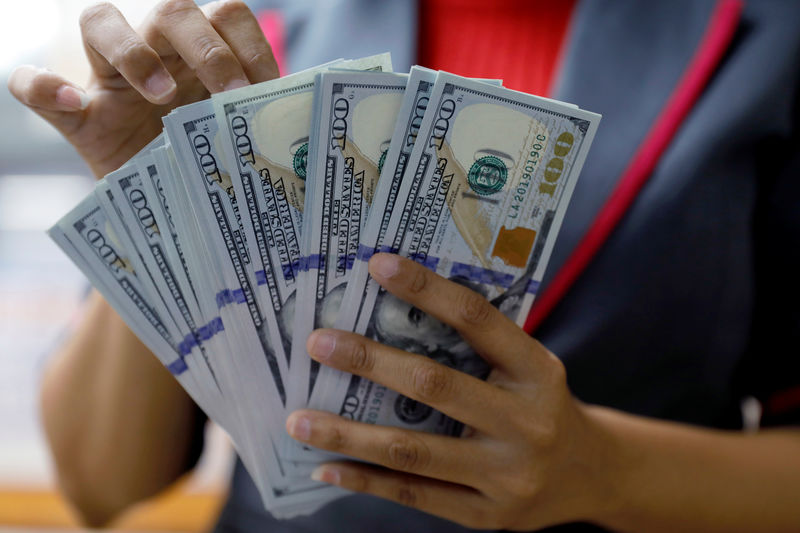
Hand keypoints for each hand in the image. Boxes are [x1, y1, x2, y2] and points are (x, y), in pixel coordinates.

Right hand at [7, 0, 277, 178]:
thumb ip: (258, 125)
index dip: (250, 45)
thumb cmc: (205, 163)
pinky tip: (67, 100)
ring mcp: (108, 78)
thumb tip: (304, 129)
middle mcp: (155, 52)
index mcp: (202, 55)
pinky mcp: (74, 114)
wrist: (161, 201)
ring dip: (133, 51)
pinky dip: (41, 86)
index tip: (266, 91)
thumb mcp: (236, 143)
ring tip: (160, 95)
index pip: (227, 16)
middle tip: (229, 95)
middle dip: (207, 49)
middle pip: (172, 10)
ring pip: (100, 20)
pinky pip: (31, 84)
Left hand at [287, 253, 618, 530]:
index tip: (376, 265)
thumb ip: (479, 348)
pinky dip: (365, 481)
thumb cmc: (544, 405)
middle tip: (318, 343)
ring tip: (298, 419)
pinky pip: (416, 496)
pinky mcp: (487, 515)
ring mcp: (506, 474)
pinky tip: (326, 468)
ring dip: (347, 434)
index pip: (476, 319)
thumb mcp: (530, 367)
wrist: (592, 475)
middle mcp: (525, 422)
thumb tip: (392, 316)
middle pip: (434, 386)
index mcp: (536, 371)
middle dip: (369, 361)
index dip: (426, 289)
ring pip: (412, 451)